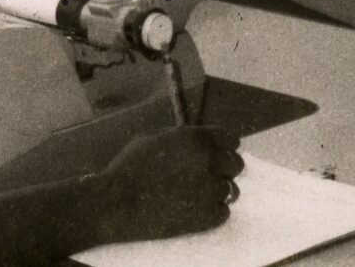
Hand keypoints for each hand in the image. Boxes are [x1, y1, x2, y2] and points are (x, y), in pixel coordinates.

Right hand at [100, 126, 243, 239]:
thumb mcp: (153, 139)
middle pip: (236, 163)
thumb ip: (182, 138)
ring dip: (216, 190)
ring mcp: (211, 190)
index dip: (224, 146)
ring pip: (231, 188)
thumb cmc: (128, 168)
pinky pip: (224, 212)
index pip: (231, 139)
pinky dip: (212, 211)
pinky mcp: (209, 216)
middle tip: (205, 176)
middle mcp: (209, 161)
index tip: (218, 153)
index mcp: (196, 139)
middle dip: (223, 168)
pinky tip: (192, 209)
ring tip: (195, 195)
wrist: (117, 203)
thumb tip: (198, 141)